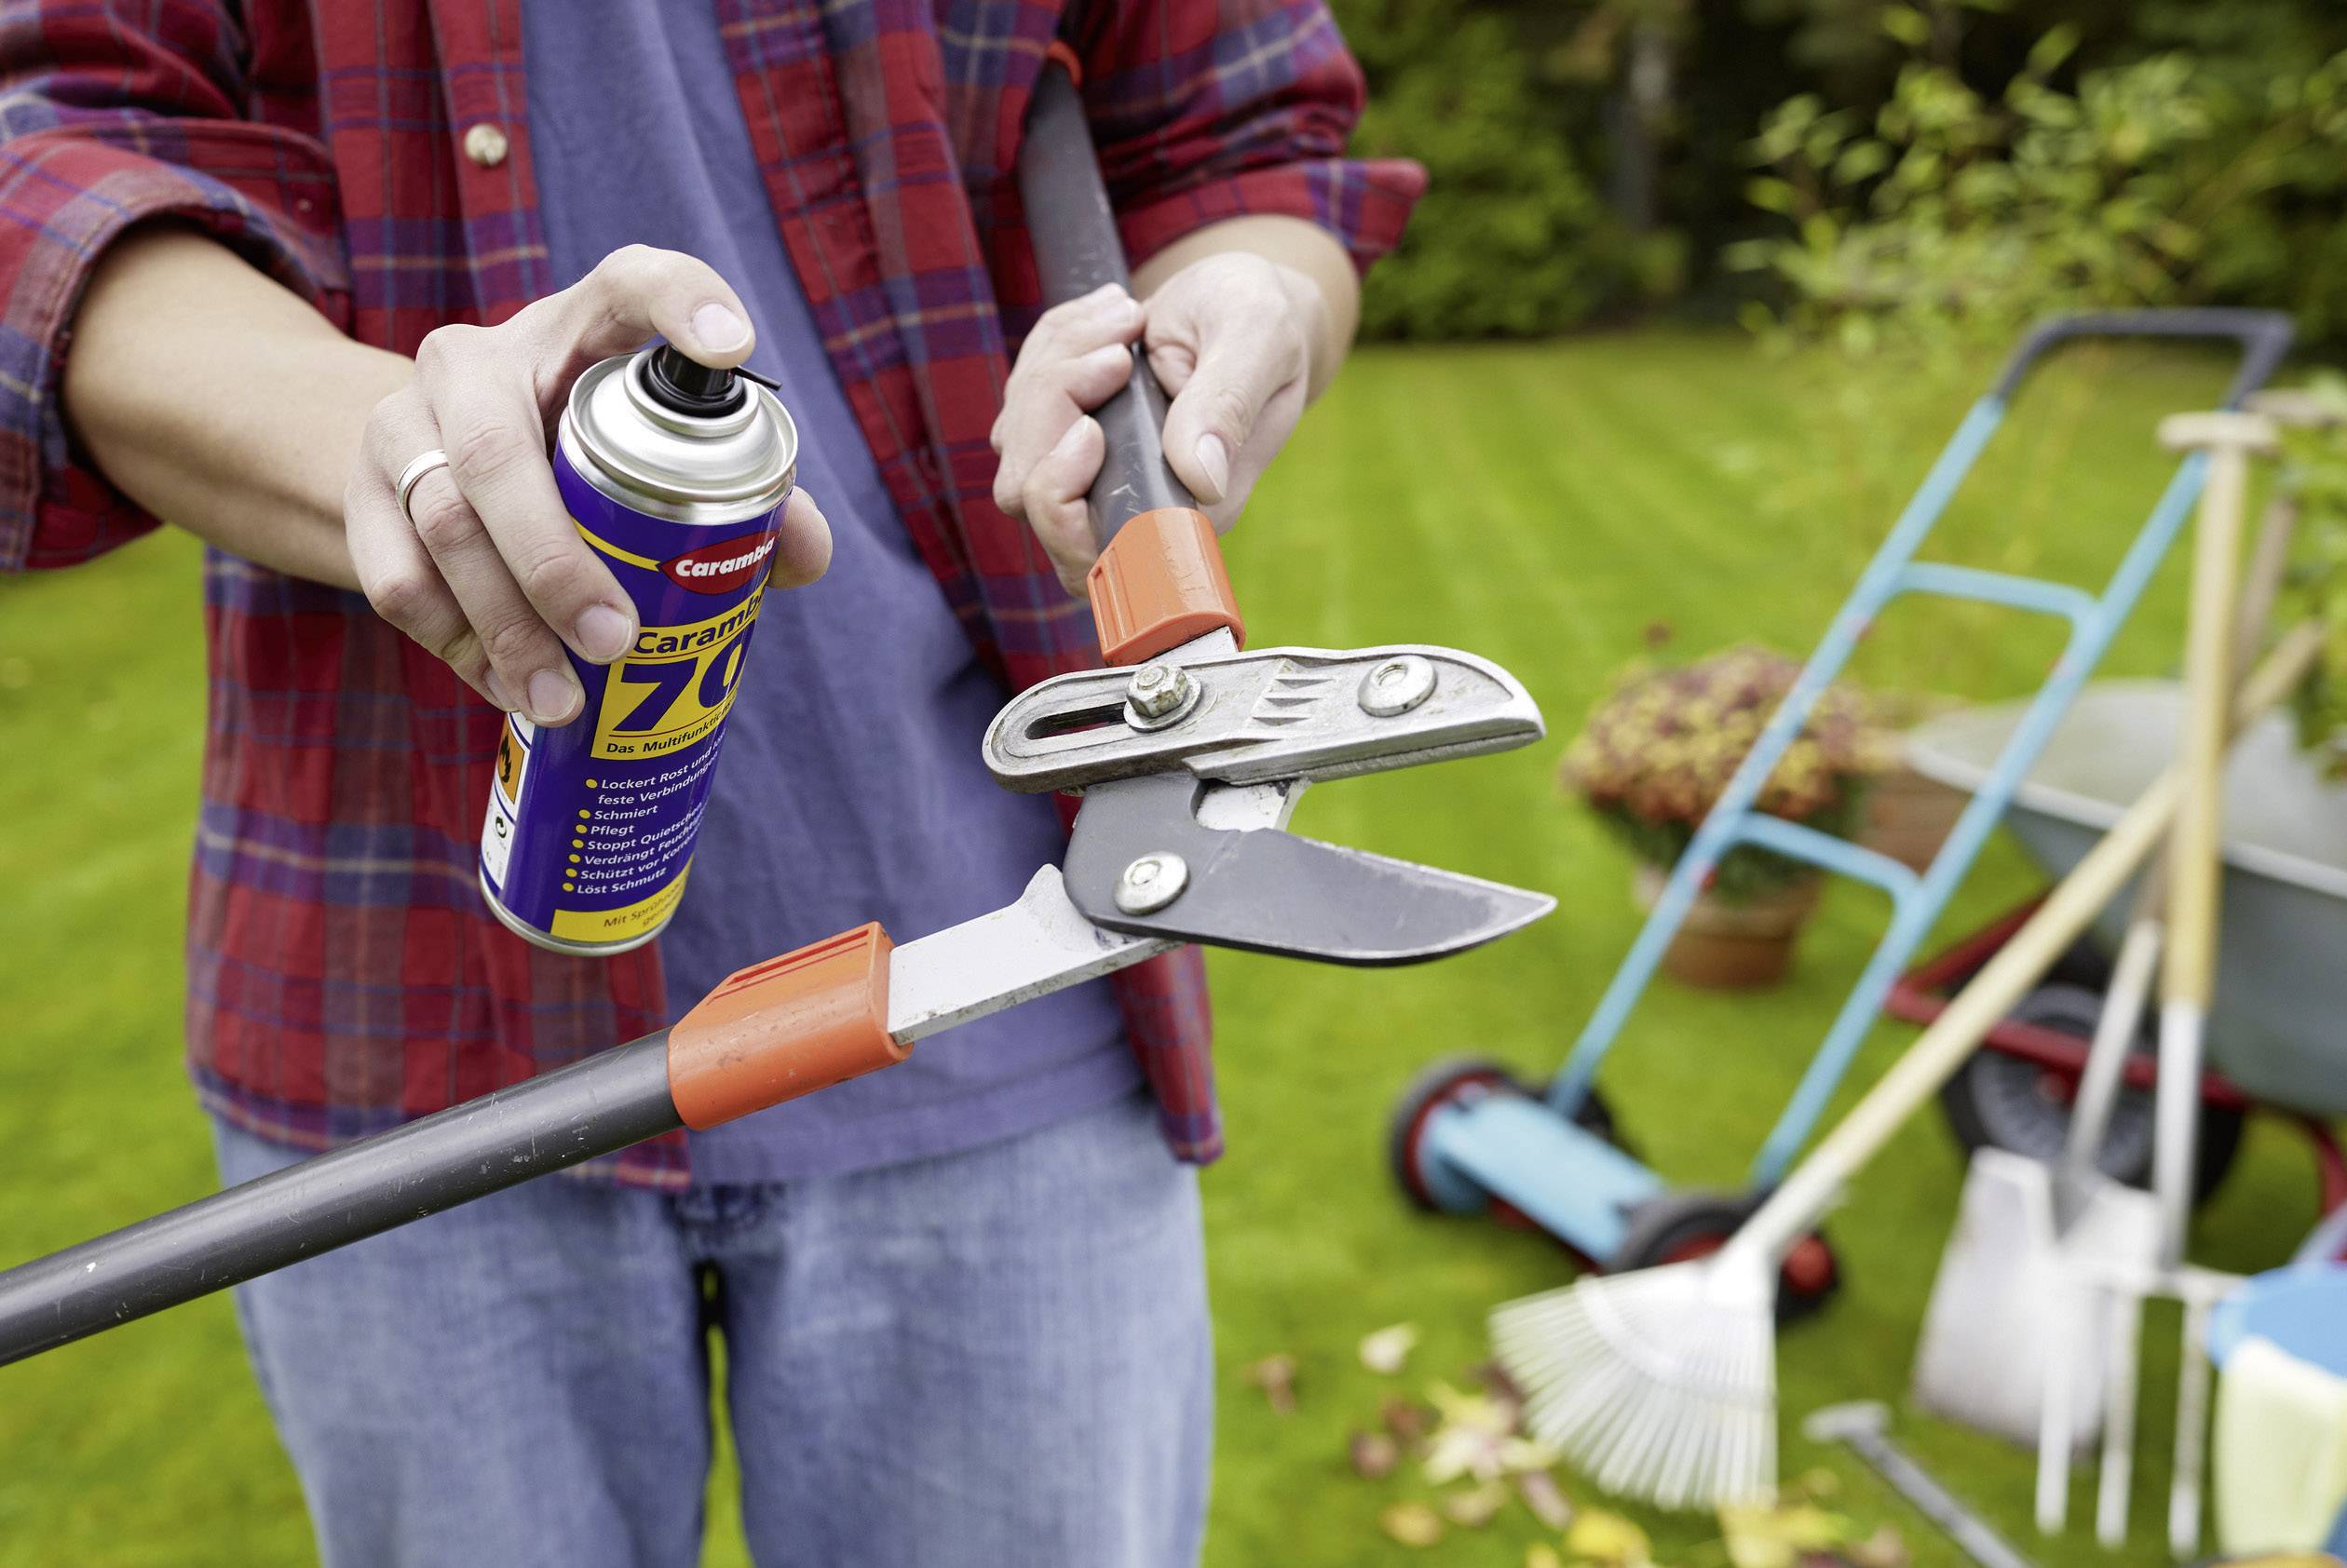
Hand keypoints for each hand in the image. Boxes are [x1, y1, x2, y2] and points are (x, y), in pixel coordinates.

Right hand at [347, 245, 832, 724]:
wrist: (436, 456)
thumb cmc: (583, 454)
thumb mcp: (654, 454)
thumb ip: (746, 499)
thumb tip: (804, 555)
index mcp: (577, 329)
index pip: (632, 283)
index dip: (682, 303)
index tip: (731, 347)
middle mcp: (476, 359)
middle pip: (498, 449)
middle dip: (555, 560)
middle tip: (616, 641)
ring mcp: (404, 421)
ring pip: (442, 523)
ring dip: (505, 626)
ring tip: (563, 698)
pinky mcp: (363, 492)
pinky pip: (398, 578)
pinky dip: (458, 645)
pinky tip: (511, 689)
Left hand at [991, 253, 1324, 593]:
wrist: (1242, 302)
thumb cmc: (1260, 321)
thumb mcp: (1258, 342)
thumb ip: (1227, 408)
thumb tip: (1202, 480)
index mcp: (1182, 509)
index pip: (1086, 551)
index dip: (1061, 497)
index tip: (1092, 426)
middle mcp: (1131, 503)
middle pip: (1028, 494)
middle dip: (1049, 405)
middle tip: (1117, 347)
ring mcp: (1091, 471)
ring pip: (1016, 442)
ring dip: (1056, 361)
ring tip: (1127, 319)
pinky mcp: (1065, 435)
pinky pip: (1019, 400)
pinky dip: (1053, 346)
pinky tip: (1107, 320)